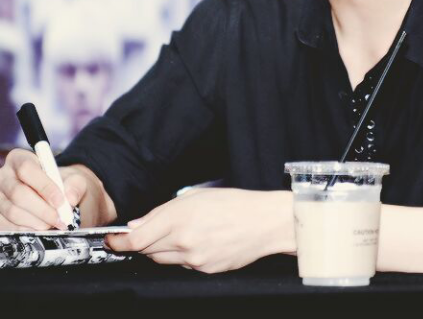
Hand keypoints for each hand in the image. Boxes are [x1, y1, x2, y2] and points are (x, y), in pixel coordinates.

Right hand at [0, 148, 87, 230]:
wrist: (52, 196)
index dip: (44, 186)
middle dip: (41, 209)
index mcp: (19, 158)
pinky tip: (40, 228)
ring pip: (12, 212)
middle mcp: (4, 176)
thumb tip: (70, 198)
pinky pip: (7, 226)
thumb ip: (75, 185)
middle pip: (17, 193)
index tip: (60, 201)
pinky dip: (26, 230)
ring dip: (35, 222)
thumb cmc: (59, 183)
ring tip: (51, 223)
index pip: (26, 169)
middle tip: (59, 218)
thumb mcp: (73, 178)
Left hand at [104, 187, 295, 273]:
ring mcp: (194, 261)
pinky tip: (195, 241)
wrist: (264, 223)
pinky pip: (182, 265)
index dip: (119, 242)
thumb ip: (162, 212)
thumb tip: (139, 225)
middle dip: (142, 242)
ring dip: (161, 248)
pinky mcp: (205, 271)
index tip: (113, 240)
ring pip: (163, 260)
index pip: (137, 240)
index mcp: (179, 220)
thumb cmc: (233, 203)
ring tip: (179, 232)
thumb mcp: (194, 196)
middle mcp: (184, 243)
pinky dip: (180, 255)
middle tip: (147, 231)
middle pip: (147, 251)